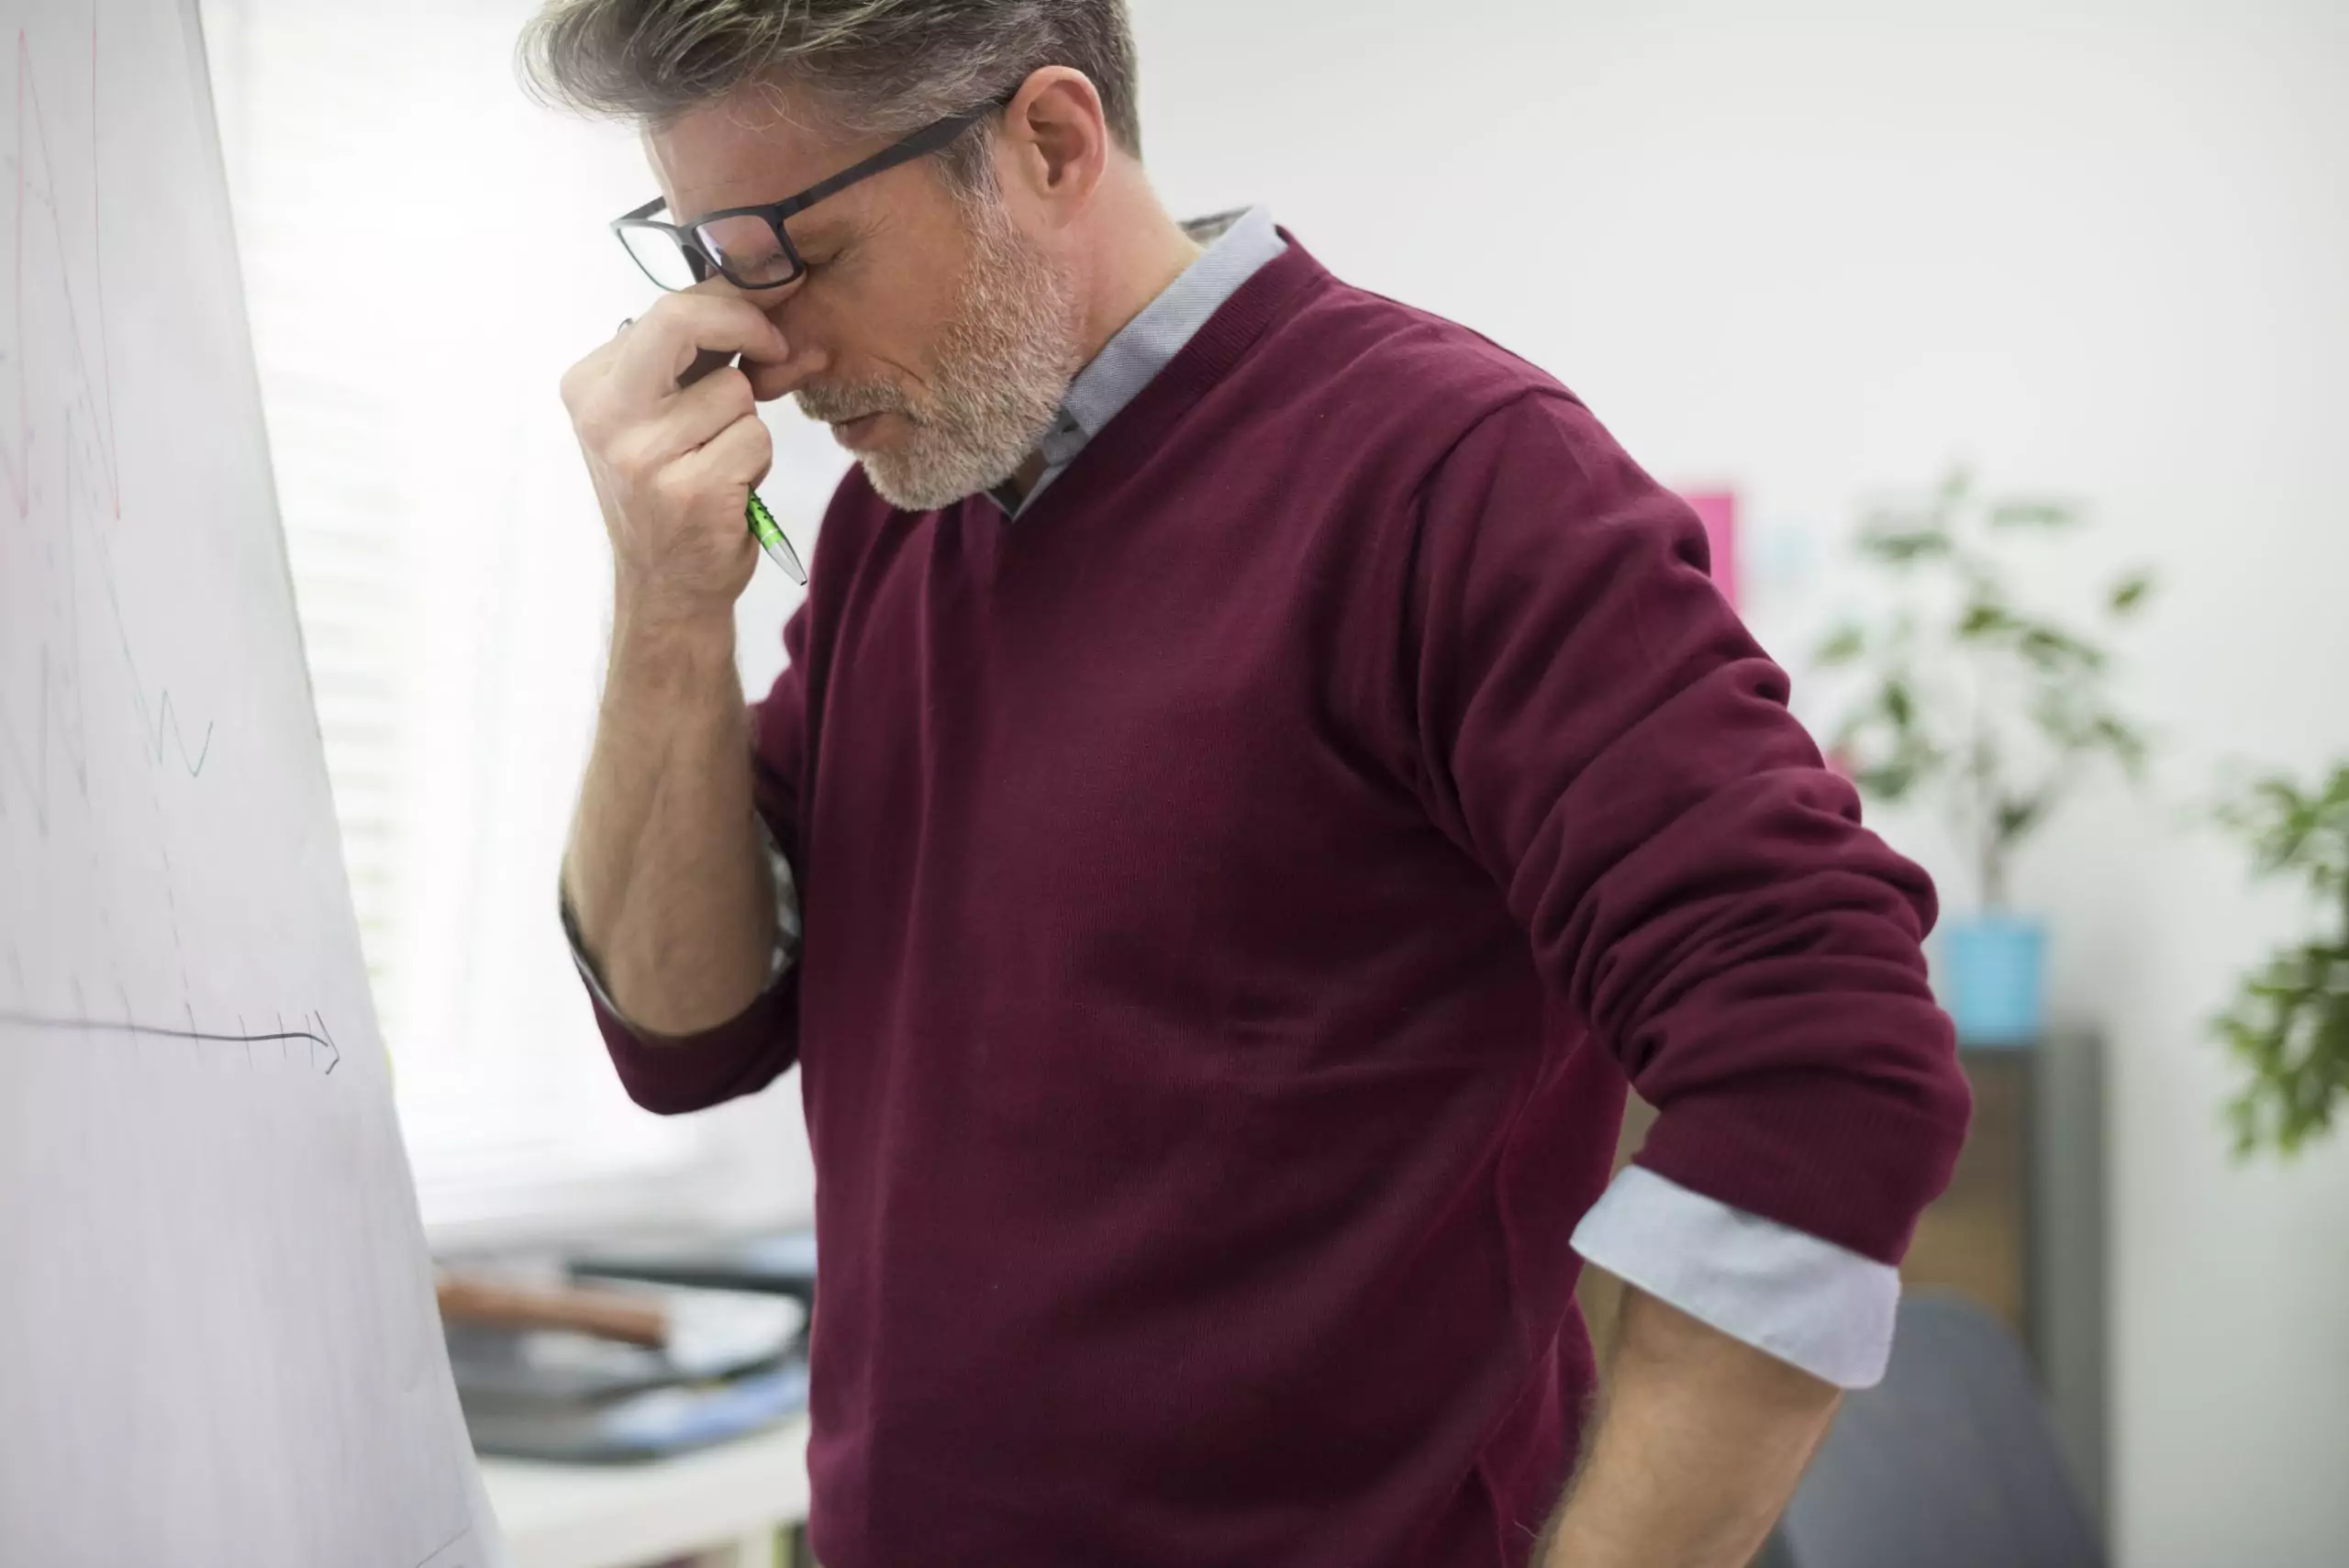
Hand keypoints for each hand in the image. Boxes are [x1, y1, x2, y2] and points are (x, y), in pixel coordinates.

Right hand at [559, 291, 795, 621]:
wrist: (666, 586)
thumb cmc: (672, 490)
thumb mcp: (663, 415)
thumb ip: (703, 358)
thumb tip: (779, 309)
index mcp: (589, 384)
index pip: (666, 308)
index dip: (732, 302)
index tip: (772, 311)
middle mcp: (603, 415)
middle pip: (682, 320)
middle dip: (744, 326)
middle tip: (775, 350)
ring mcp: (642, 455)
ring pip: (736, 391)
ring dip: (748, 423)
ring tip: (720, 459)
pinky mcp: (688, 491)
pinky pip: (755, 439)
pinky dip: (757, 461)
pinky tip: (729, 488)